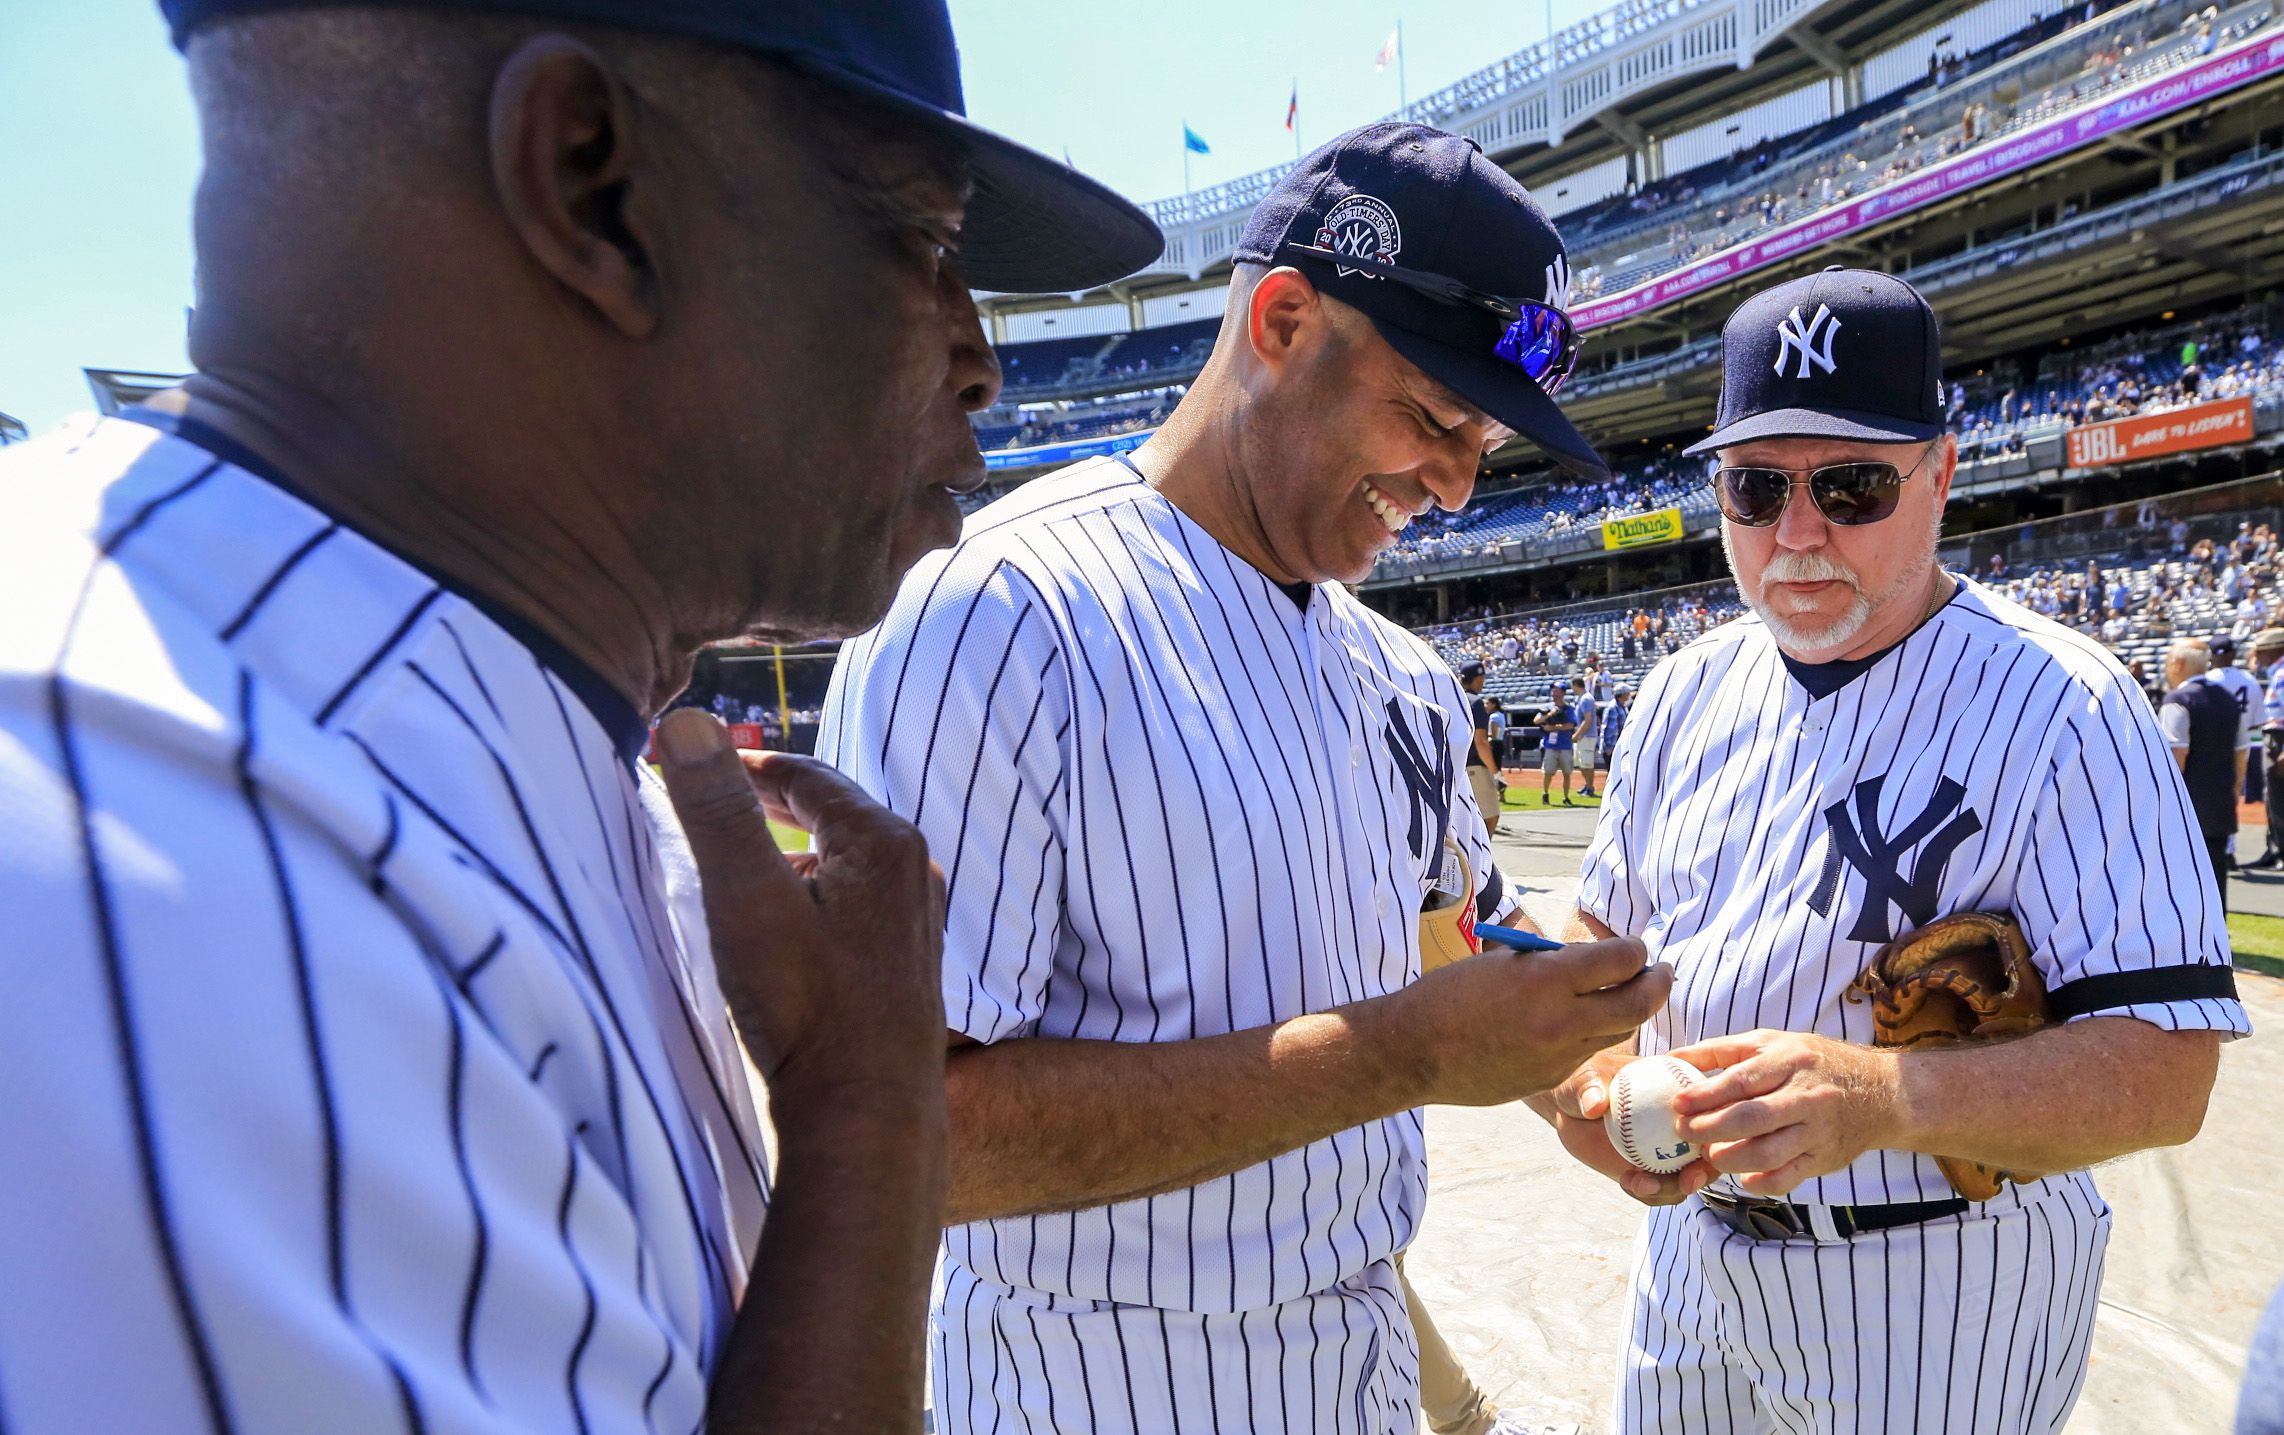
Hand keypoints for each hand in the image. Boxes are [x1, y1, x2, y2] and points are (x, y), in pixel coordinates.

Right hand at [655, 710, 947, 1106]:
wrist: (867, 1116)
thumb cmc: (807, 1010)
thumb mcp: (747, 899)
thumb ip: (717, 810)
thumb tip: (687, 723)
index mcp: (883, 841)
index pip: (806, 774)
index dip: (745, 764)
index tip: (694, 762)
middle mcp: (913, 872)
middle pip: (831, 812)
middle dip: (769, 800)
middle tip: (711, 793)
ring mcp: (916, 920)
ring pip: (843, 859)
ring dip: (792, 848)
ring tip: (739, 855)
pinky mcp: (907, 963)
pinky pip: (853, 903)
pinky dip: (813, 892)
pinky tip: (782, 923)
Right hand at [1397, 938, 1670, 1105]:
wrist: (1414, 1051)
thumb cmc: (1450, 995)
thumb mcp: (1503, 962)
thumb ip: (1550, 961)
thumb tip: (1587, 958)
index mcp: (1546, 978)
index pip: (1621, 960)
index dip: (1636, 950)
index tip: (1637, 948)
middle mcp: (1561, 1019)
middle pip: (1638, 1003)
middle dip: (1659, 984)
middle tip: (1664, 972)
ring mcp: (1559, 1055)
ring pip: (1618, 1032)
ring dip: (1631, 1011)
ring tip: (1633, 995)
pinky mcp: (1550, 1079)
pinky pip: (1586, 1054)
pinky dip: (1592, 1036)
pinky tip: (1581, 1024)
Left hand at [1543, 1052, 1717, 1204]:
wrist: (1568, 1107)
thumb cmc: (1580, 1081)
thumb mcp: (1583, 1078)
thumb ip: (1590, 1089)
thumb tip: (1594, 1105)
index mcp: (1679, 1091)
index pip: (1707, 1110)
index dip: (1712, 1128)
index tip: (1699, 1143)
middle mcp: (1681, 1123)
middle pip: (1707, 1152)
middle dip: (1705, 1170)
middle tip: (1686, 1181)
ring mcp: (1668, 1150)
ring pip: (1685, 1177)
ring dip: (1672, 1187)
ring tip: (1641, 1183)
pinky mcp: (1651, 1171)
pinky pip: (1659, 1189)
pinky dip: (1649, 1192)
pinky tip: (1628, 1183)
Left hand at [1667, 1030, 1902, 1196]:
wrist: (1880, 1092)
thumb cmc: (1813, 1063)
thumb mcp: (1772, 1043)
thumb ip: (1721, 1050)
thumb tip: (1671, 1058)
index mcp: (1790, 1061)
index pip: (1742, 1081)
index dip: (1705, 1095)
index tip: (1677, 1104)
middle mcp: (1806, 1097)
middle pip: (1751, 1119)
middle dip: (1710, 1129)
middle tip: (1683, 1133)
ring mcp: (1817, 1131)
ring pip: (1768, 1153)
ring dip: (1729, 1159)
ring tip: (1708, 1155)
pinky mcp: (1824, 1159)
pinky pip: (1789, 1178)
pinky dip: (1761, 1183)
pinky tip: (1742, 1177)